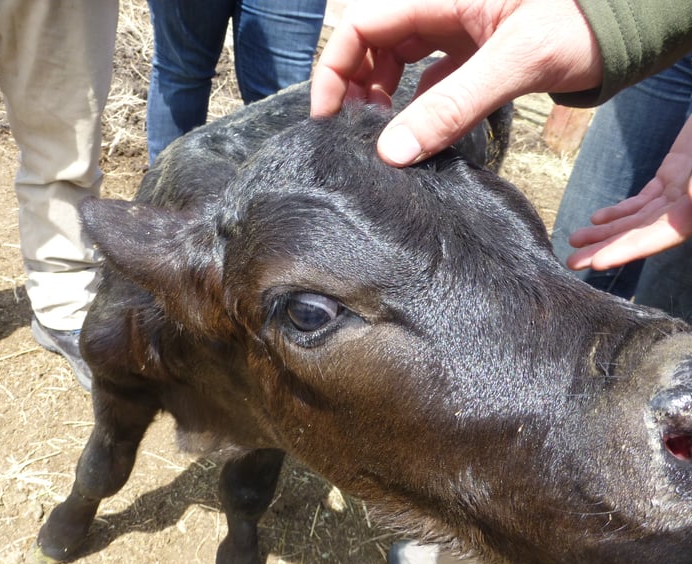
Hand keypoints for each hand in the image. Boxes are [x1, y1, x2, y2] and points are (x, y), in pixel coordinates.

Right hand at [310, 0, 602, 165]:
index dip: (335, 68)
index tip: (330, 116)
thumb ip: (452, 107)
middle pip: (372, 43)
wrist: (629, 22)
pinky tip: (421, 130)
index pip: (360, 25)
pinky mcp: (473, 48)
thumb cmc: (583, 24)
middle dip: (355, 86)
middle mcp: (440, 6)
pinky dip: (417, 102)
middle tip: (357, 134)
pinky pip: (428, 74)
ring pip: (397, 58)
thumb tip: (392, 153)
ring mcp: (456, 27)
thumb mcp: (515, 63)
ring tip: (386, 136)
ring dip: (383, 95)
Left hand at [566, 117, 691, 269]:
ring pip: (637, 218)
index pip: (657, 238)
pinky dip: (620, 210)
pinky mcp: (673, 176)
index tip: (596, 263)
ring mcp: (680, 193)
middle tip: (572, 263)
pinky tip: (597, 218)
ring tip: (575, 240)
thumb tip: (685, 199)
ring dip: (606, 231)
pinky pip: (643, 200)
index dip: (626, 251)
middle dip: (606, 248)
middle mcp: (689, 209)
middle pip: (641, 234)